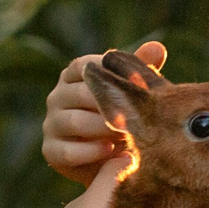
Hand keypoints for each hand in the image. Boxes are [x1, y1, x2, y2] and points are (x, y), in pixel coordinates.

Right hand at [41, 39, 166, 179]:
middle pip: (79, 93)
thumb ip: (140, 70)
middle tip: (134, 113)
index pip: (83, 65)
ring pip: (73, 121)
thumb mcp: (132, 93)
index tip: (134, 83)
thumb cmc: (122, 117)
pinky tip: (111, 151)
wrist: (112, 161)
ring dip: (102, 128)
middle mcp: (57, 97)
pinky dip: (91, 152)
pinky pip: (68, 151)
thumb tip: (157, 47)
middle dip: (109, 103)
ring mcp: (51, 124)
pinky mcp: (51, 151)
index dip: (107, 72)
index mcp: (73, 77)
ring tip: (126, 134)